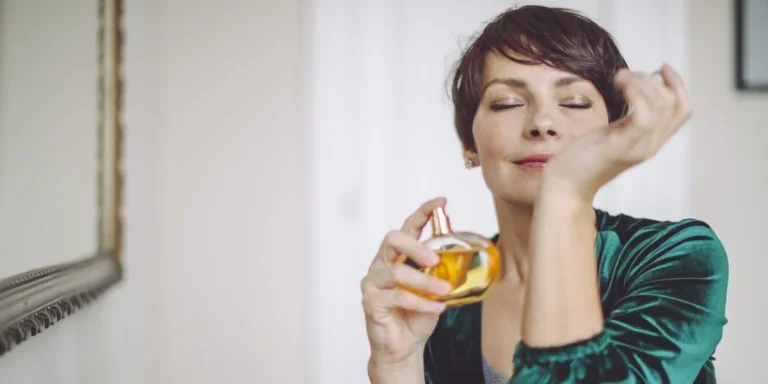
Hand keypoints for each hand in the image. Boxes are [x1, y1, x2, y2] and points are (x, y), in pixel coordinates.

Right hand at [361, 197, 452, 370]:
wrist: (404, 347)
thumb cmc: (417, 316)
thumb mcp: (435, 290)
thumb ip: (442, 272)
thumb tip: (462, 254)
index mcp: (398, 256)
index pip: (408, 227)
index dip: (423, 212)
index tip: (441, 201)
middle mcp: (382, 264)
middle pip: (393, 239)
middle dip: (416, 245)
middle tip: (437, 259)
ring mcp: (373, 282)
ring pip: (397, 272)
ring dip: (424, 282)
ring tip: (445, 292)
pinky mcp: (370, 302)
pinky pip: (396, 296)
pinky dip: (419, 301)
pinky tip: (436, 307)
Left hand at [543, 64, 691, 200]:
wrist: (566, 185)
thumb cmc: (583, 158)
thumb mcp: (612, 134)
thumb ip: (628, 119)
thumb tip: (637, 88)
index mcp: (651, 141)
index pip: (682, 110)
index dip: (677, 85)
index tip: (660, 68)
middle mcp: (650, 145)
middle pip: (674, 105)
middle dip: (654, 80)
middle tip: (627, 76)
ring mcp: (638, 148)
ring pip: (661, 106)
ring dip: (642, 82)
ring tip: (620, 77)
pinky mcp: (621, 147)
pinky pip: (643, 116)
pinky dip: (635, 93)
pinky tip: (619, 83)